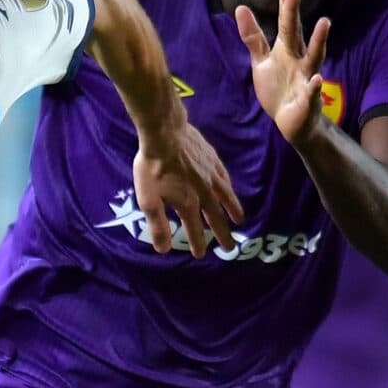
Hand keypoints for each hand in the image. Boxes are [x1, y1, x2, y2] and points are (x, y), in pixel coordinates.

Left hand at [131, 115, 241, 254]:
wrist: (164, 133)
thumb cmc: (152, 167)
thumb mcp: (147, 199)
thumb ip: (157, 225)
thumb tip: (164, 249)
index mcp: (188, 204)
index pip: (194, 230)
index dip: (197, 243)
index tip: (200, 255)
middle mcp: (204, 193)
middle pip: (216, 218)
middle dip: (222, 234)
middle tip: (230, 248)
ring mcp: (211, 175)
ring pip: (226, 197)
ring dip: (233, 211)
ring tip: (240, 221)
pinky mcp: (212, 159)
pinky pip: (224, 177)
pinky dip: (229, 187)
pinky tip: (230, 189)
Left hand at [234, 0, 331, 144]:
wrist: (290, 122)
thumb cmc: (278, 87)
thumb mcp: (261, 61)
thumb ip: (253, 37)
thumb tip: (240, 8)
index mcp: (286, 49)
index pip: (285, 22)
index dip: (284, 3)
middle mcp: (299, 58)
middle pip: (296, 31)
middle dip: (293, 11)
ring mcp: (306, 77)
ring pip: (314, 56)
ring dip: (318, 40)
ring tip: (325, 22)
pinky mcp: (308, 99)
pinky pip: (312, 92)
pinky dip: (315, 86)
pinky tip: (317, 79)